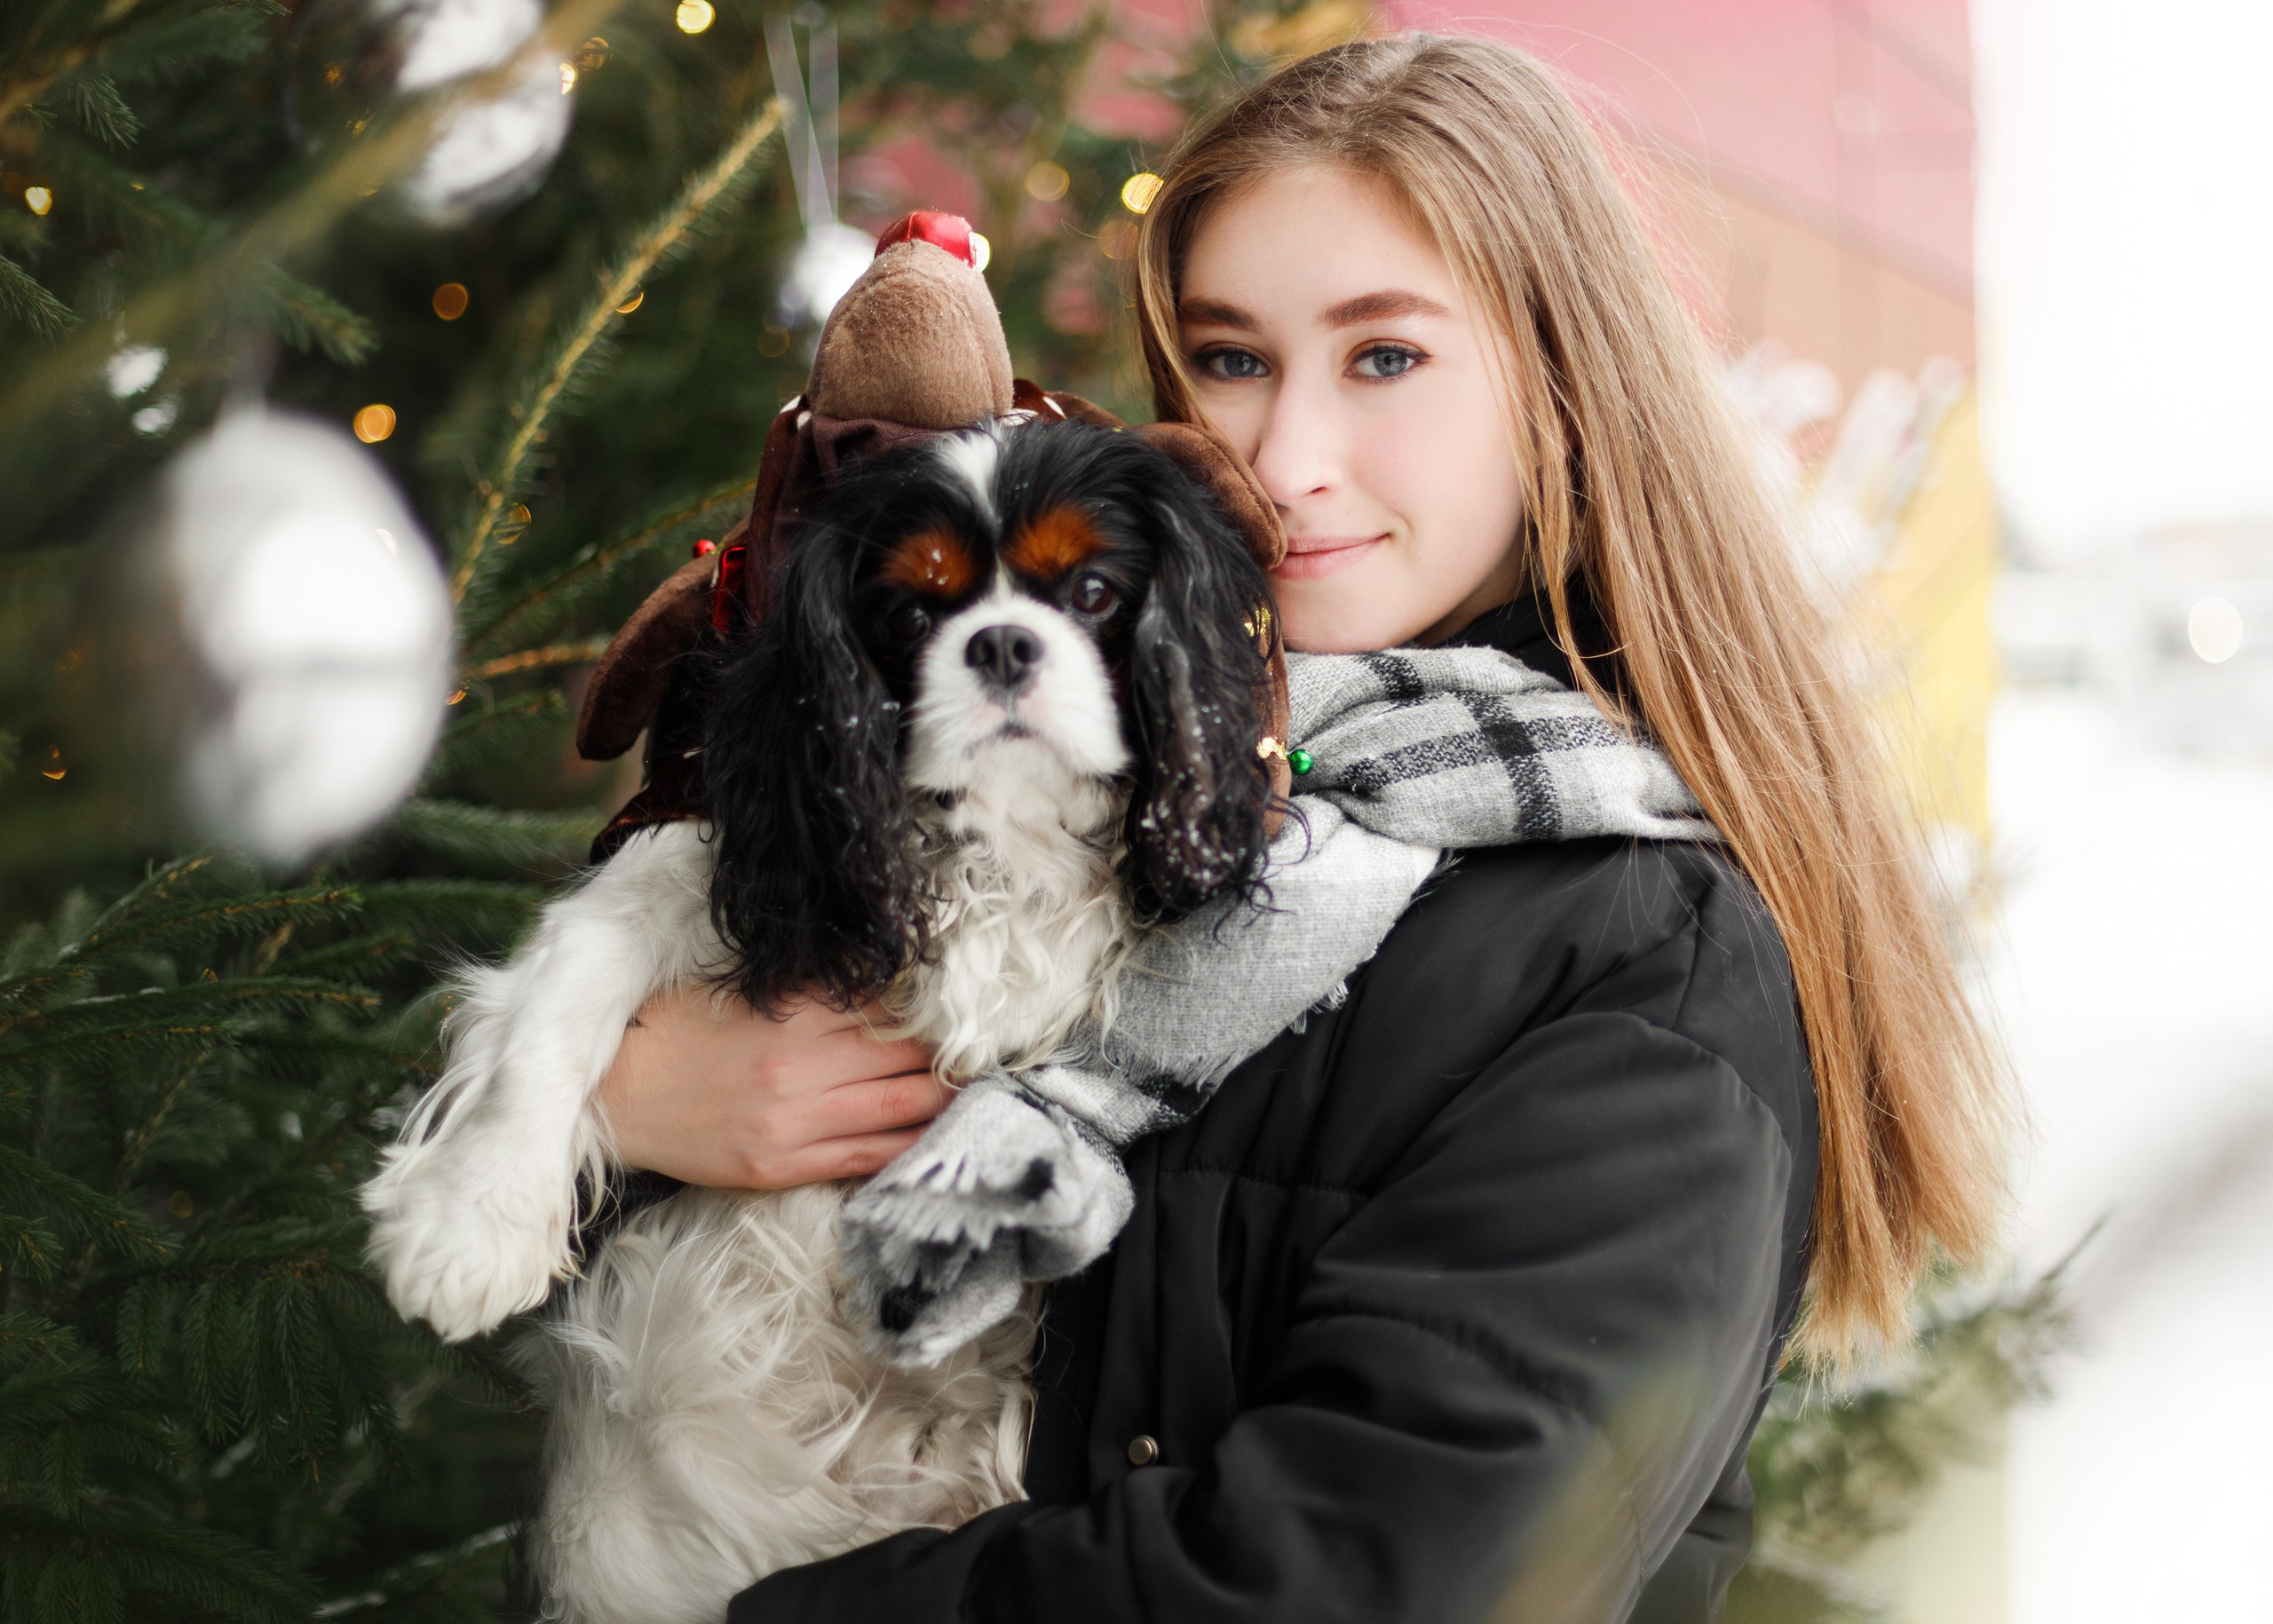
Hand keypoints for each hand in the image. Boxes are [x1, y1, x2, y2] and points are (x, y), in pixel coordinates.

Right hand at [593, 985, 948, 1188]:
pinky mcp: (785, 1167)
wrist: (618, 1099)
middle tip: (991, 1048)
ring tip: (978, 1089)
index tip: (967, 1007)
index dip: (935, 1009)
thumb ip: (809, 989)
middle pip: (910, 1055)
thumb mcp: (742, 994)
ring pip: (904, 1108)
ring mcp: (796, 1124)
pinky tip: (941, 1137)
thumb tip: (880, 981)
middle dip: (954, 1052)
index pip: (890, 1006)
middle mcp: (802, 1069)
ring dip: (948, 1098)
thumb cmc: (676, 1034)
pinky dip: (913, 1146)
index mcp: (791, 1016)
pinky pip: (869, 1159)